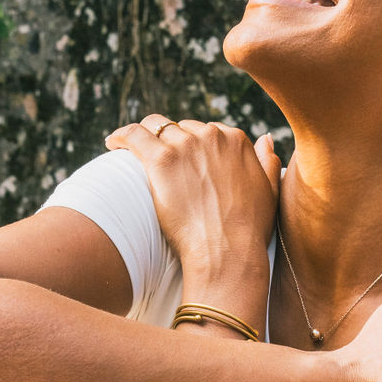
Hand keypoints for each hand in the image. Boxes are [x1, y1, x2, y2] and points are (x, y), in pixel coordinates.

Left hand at [105, 117, 280, 278]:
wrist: (227, 252)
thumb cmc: (248, 231)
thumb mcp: (269, 192)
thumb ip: (268, 162)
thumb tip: (265, 138)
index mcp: (236, 140)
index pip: (206, 130)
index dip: (193, 146)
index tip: (182, 160)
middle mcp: (212, 136)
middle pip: (181, 129)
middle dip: (171, 144)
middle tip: (159, 165)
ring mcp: (186, 145)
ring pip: (157, 129)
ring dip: (146, 139)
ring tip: (130, 150)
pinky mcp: (161, 159)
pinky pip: (134, 135)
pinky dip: (121, 136)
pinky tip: (112, 143)